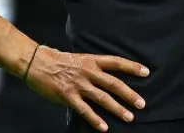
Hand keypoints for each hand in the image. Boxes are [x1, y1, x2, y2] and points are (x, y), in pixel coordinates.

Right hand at [24, 46, 149, 131]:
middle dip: (129, 94)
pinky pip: (84, 110)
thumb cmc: (59, 60)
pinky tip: (104, 128)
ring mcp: (78, 85)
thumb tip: (108, 77)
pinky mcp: (68, 96)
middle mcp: (88, 72)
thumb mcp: (80, 59)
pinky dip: (95, 119)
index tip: (146, 72)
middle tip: (142, 104)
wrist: (36, 62)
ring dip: (117, 109)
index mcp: (92, 60)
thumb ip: (94, 68)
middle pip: (114, 83)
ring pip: (102, 98)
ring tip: (129, 117)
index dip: (132, 67)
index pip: (117, 62)